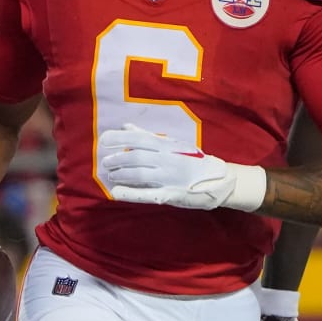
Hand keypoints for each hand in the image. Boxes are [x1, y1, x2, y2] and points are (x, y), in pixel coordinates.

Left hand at [97, 124, 265, 211]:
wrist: (218, 179)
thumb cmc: (193, 160)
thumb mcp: (173, 144)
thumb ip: (148, 136)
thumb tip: (126, 126)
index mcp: (167, 145)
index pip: (138, 139)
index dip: (119, 139)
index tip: (103, 140)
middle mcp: (166, 159)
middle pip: (136, 157)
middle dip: (117, 159)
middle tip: (106, 163)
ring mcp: (168, 177)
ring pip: (139, 174)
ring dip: (121, 174)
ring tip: (111, 176)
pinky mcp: (170, 194)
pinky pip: (147, 194)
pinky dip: (130, 193)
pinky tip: (116, 193)